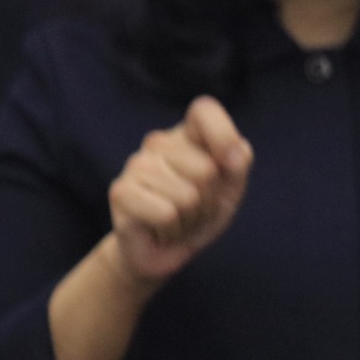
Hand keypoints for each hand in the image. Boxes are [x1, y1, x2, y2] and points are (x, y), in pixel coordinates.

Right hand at [107, 97, 253, 285]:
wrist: (166, 250)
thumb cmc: (200, 212)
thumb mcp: (230, 187)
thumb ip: (238, 162)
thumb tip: (234, 154)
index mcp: (187, 133)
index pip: (204, 109)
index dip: (223, 136)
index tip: (231, 164)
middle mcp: (158, 142)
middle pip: (205, 170)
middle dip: (209, 201)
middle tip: (194, 208)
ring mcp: (136, 165)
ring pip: (187, 197)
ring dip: (191, 219)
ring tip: (177, 219)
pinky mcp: (121, 192)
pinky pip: (167, 213)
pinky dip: (173, 231)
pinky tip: (161, 228)